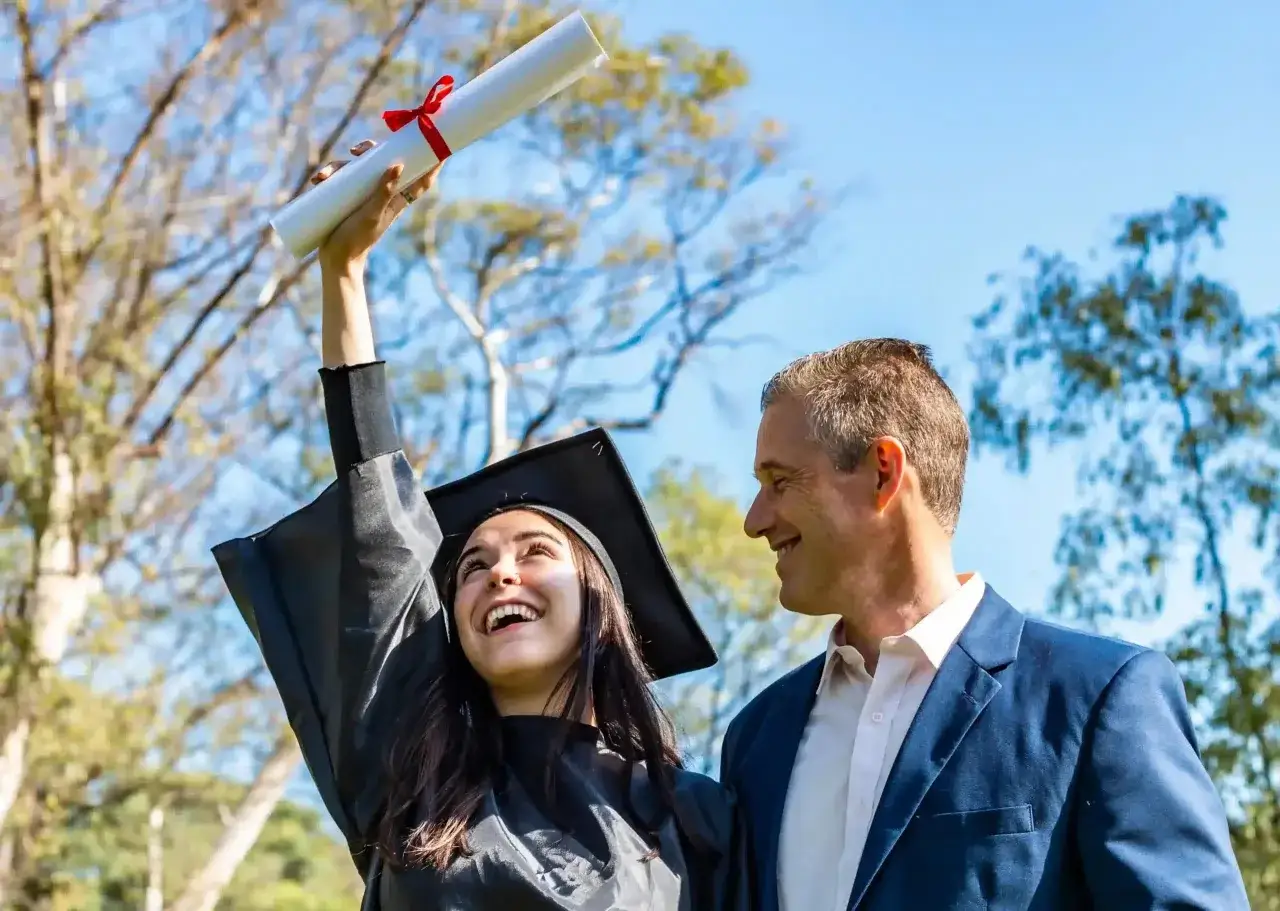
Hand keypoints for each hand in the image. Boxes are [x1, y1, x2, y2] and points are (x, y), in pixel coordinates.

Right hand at [313, 138, 441, 270]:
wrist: (337, 259)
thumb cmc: (358, 239)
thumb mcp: (372, 214)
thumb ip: (384, 191)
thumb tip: (399, 165)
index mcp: (396, 199)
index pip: (420, 180)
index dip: (431, 163)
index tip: (438, 144)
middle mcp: (382, 193)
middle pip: (383, 162)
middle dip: (369, 150)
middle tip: (356, 150)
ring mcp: (363, 194)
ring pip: (356, 167)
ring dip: (338, 166)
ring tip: (322, 176)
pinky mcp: (346, 196)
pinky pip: (339, 178)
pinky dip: (328, 176)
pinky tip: (317, 180)